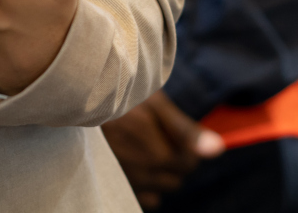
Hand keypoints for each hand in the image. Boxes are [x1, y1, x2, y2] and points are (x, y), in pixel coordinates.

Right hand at [101, 91, 225, 208]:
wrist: (79, 105)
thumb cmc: (119, 99)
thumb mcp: (154, 104)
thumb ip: (186, 130)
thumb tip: (218, 150)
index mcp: (158, 152)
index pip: (190, 162)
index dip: (186, 145)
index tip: (173, 131)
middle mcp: (144, 173)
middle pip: (177, 177)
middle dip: (174, 159)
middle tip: (156, 136)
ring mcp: (129, 182)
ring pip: (162, 188)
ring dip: (159, 172)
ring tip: (142, 147)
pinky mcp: (117, 186)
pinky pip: (146, 197)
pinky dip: (146, 185)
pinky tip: (135, 163)